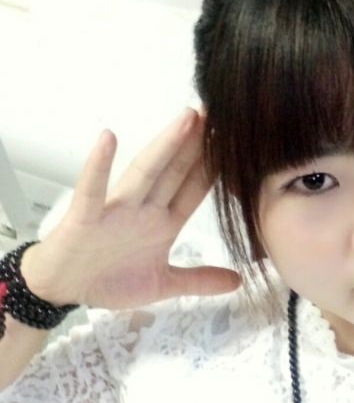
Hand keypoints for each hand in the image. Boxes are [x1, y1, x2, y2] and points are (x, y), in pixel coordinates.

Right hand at [20, 109, 240, 308]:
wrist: (65, 290)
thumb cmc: (109, 280)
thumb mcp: (164, 284)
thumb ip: (200, 280)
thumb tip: (239, 282)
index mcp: (164, 223)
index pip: (195, 190)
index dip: (216, 167)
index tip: (237, 141)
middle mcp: (144, 210)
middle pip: (176, 171)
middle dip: (198, 144)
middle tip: (220, 112)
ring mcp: (116, 211)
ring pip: (145, 173)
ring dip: (165, 146)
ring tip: (187, 119)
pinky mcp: (86, 217)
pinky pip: (93, 190)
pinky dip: (98, 166)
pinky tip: (108, 138)